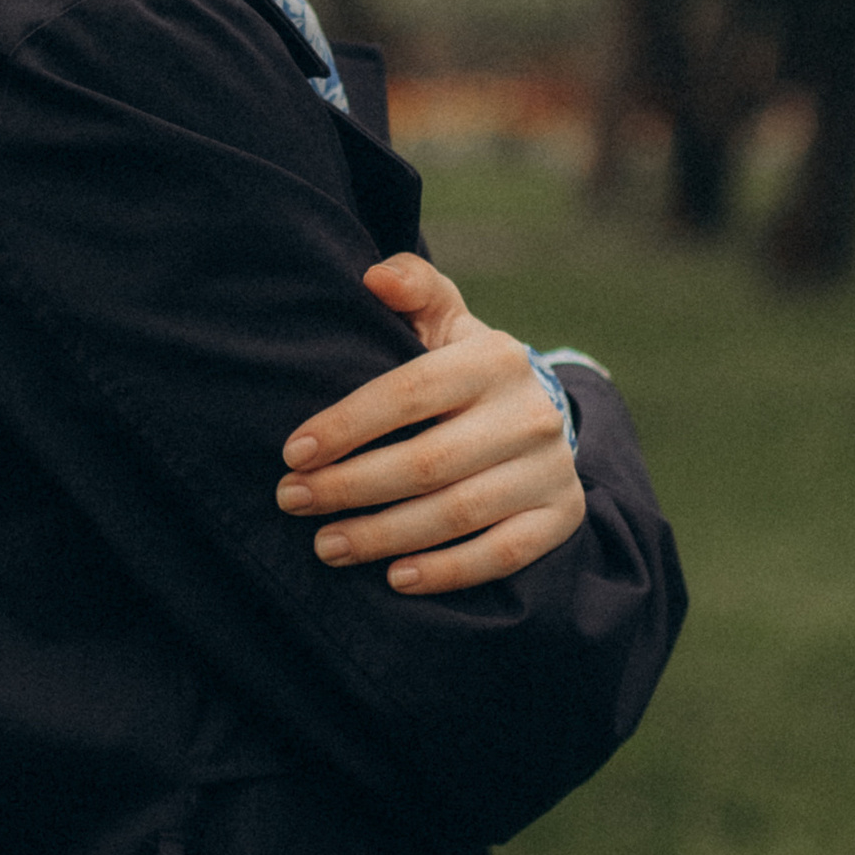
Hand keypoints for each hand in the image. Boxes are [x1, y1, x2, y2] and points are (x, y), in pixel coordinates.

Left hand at [274, 253, 586, 592]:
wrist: (542, 412)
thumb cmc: (465, 366)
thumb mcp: (443, 319)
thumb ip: (412, 287)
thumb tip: (374, 278)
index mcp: (494, 357)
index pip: (409, 393)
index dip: (347, 424)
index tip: (293, 453)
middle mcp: (530, 412)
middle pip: (427, 461)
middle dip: (350, 487)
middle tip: (293, 502)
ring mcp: (551, 468)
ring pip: (457, 513)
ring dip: (384, 536)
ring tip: (327, 545)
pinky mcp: (561, 515)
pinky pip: (502, 553)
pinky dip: (447, 570)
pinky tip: (395, 576)